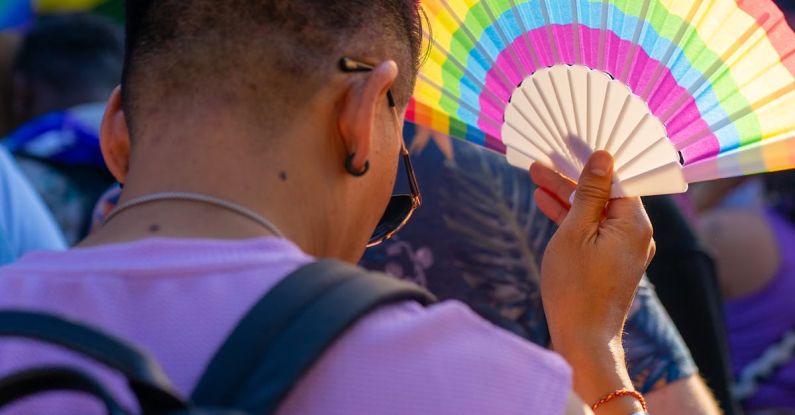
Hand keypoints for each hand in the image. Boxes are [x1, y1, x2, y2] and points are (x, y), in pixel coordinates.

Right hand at [530, 151, 654, 411]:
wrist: (583, 340)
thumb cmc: (575, 288)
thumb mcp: (575, 232)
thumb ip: (589, 193)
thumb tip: (602, 157)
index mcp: (634, 223)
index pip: (614, 178)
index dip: (587, 160)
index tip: (565, 143)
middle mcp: (637, 234)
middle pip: (603, 194)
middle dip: (569, 179)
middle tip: (538, 164)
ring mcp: (625, 249)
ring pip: (595, 212)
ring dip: (567, 197)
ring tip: (535, 179)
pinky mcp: (612, 261)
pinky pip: (594, 230)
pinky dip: (573, 219)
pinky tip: (546, 203)